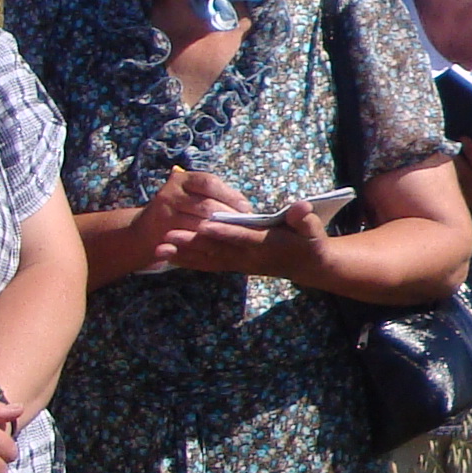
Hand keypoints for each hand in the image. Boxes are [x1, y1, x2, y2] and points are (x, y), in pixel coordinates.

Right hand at [134, 168, 244, 268]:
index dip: (230, 195)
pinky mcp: (162, 231)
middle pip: (207, 204)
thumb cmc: (180, 212)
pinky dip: (206, 242)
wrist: (144, 231)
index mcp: (183, 180)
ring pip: (200, 223)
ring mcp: (164, 212)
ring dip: (220, 231)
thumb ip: (214, 197)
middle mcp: (171, 192)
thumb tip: (246, 207)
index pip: (209, 183)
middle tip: (244, 226)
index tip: (246, 208)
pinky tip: (219, 246)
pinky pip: (190, 237)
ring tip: (236, 236)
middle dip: (229, 216)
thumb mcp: (193, 197)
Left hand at [168, 201, 327, 282]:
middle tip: (168, 236)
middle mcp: (249, 257)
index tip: (203, 225)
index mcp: (267, 245)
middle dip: (192, 244)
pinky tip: (167, 256)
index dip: (223, 232)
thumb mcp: (313, 228)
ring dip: (183, 255)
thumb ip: (304, 218)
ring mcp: (239, 263)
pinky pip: (207, 265)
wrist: (308, 265)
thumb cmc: (309, 241)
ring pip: (207, 259)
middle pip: (217, 250)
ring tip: (159, 249)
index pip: (242, 237)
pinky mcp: (233, 265)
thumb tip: (300, 207)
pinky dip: (187, 261)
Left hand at [453, 140, 471, 231]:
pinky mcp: (469, 199)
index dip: (471, 151)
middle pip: (464, 169)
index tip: (464, 138)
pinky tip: (457, 161)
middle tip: (455, 139)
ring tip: (454, 147)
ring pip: (459, 176)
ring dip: (456, 162)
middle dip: (458, 154)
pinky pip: (459, 183)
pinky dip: (457, 171)